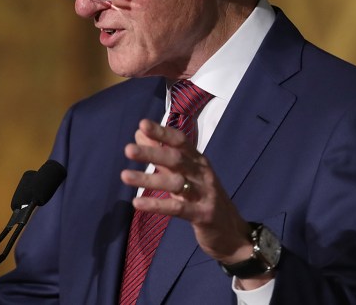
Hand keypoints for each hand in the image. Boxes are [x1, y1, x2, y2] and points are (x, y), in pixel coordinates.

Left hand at [121, 120, 272, 288]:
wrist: (231, 232)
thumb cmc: (202, 197)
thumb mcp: (183, 174)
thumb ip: (161, 155)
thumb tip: (138, 133)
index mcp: (198, 160)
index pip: (180, 141)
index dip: (162, 132)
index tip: (142, 124)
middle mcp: (202, 173)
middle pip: (176, 159)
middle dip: (152, 153)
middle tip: (128, 149)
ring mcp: (204, 194)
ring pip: (175, 183)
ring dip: (149, 179)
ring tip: (124, 176)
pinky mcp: (203, 215)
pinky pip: (177, 209)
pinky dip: (157, 205)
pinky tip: (137, 203)